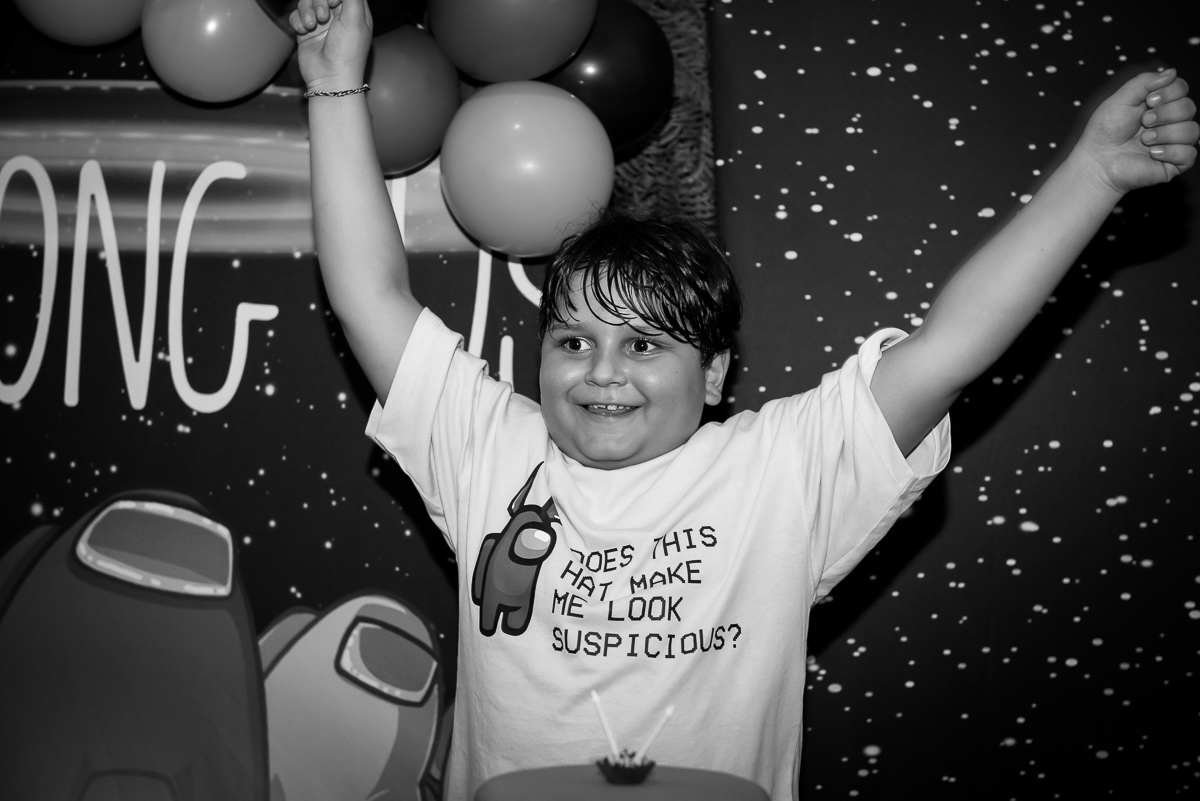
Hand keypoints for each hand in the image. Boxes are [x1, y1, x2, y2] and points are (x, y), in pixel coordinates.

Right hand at [289, 0, 373, 92]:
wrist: (330, 79)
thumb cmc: (348, 53)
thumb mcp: (355, 19)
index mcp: (355, 11)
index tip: (334, 3)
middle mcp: (339, 15)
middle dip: (319, 1)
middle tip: (324, 17)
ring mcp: (322, 22)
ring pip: (307, 1)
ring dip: (306, 10)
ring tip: (312, 26)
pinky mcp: (307, 31)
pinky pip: (296, 15)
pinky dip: (297, 20)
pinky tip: (304, 31)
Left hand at [1075, 68, 1198, 194]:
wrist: (1097, 162)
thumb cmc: (1105, 132)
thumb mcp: (1120, 99)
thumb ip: (1144, 82)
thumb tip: (1172, 72)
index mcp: (1159, 105)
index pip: (1182, 89)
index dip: (1169, 92)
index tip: (1148, 101)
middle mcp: (1170, 122)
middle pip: (1189, 107)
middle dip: (1165, 114)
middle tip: (1144, 122)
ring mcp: (1173, 143)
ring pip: (1192, 130)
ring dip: (1165, 134)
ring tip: (1144, 140)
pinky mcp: (1174, 164)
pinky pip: (1189, 154)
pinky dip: (1170, 152)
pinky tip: (1152, 154)